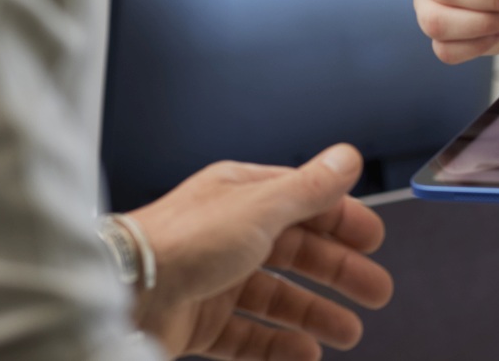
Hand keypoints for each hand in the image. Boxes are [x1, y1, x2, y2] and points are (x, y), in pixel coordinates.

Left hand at [126, 143, 392, 358]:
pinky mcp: (198, 321)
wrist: (122, 293)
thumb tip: (348, 157)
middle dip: (339, 273)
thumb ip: (310, 188)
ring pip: (276, 297)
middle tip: (376, 293)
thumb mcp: (261, 207)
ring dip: (315, 312)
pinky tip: (305, 354)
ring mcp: (213, 279)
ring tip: (348, 333)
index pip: (305, 203)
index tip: (374, 242)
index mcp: (243, 195)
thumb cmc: (185, 242)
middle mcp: (229, 234)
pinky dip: (278, 345)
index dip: (343, 221)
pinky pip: (248, 335)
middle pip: (296, 252)